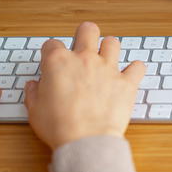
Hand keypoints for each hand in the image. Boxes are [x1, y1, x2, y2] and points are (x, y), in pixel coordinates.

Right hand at [24, 22, 144, 149]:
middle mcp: (85, 59)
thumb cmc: (59, 126)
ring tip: (106, 60)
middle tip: (84, 45)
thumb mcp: (34, 109)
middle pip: (87, 30)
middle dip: (85, 34)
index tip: (52, 61)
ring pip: (113, 42)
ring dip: (109, 49)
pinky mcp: (126, 82)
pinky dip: (135, 69)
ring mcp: (108, 69)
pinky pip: (138, 66)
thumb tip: (34, 85)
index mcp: (59, 63)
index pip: (52, 44)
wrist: (85, 140)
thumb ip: (34, 92)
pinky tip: (130, 75)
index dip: (51, 52)